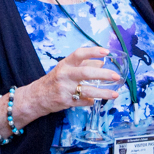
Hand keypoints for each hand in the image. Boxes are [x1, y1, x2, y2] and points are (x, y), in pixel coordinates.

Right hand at [0, 47, 120, 137]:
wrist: (37, 96)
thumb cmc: (55, 80)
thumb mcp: (66, 68)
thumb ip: (84, 64)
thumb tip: (101, 63)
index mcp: (65, 64)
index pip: (79, 54)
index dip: (93, 51)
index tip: (106, 52)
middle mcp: (64, 75)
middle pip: (86, 73)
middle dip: (103, 75)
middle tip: (116, 76)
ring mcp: (65, 89)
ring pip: (87, 90)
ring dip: (103, 93)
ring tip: (115, 94)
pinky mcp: (65, 101)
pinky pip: (82, 101)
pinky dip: (90, 101)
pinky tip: (95, 100)